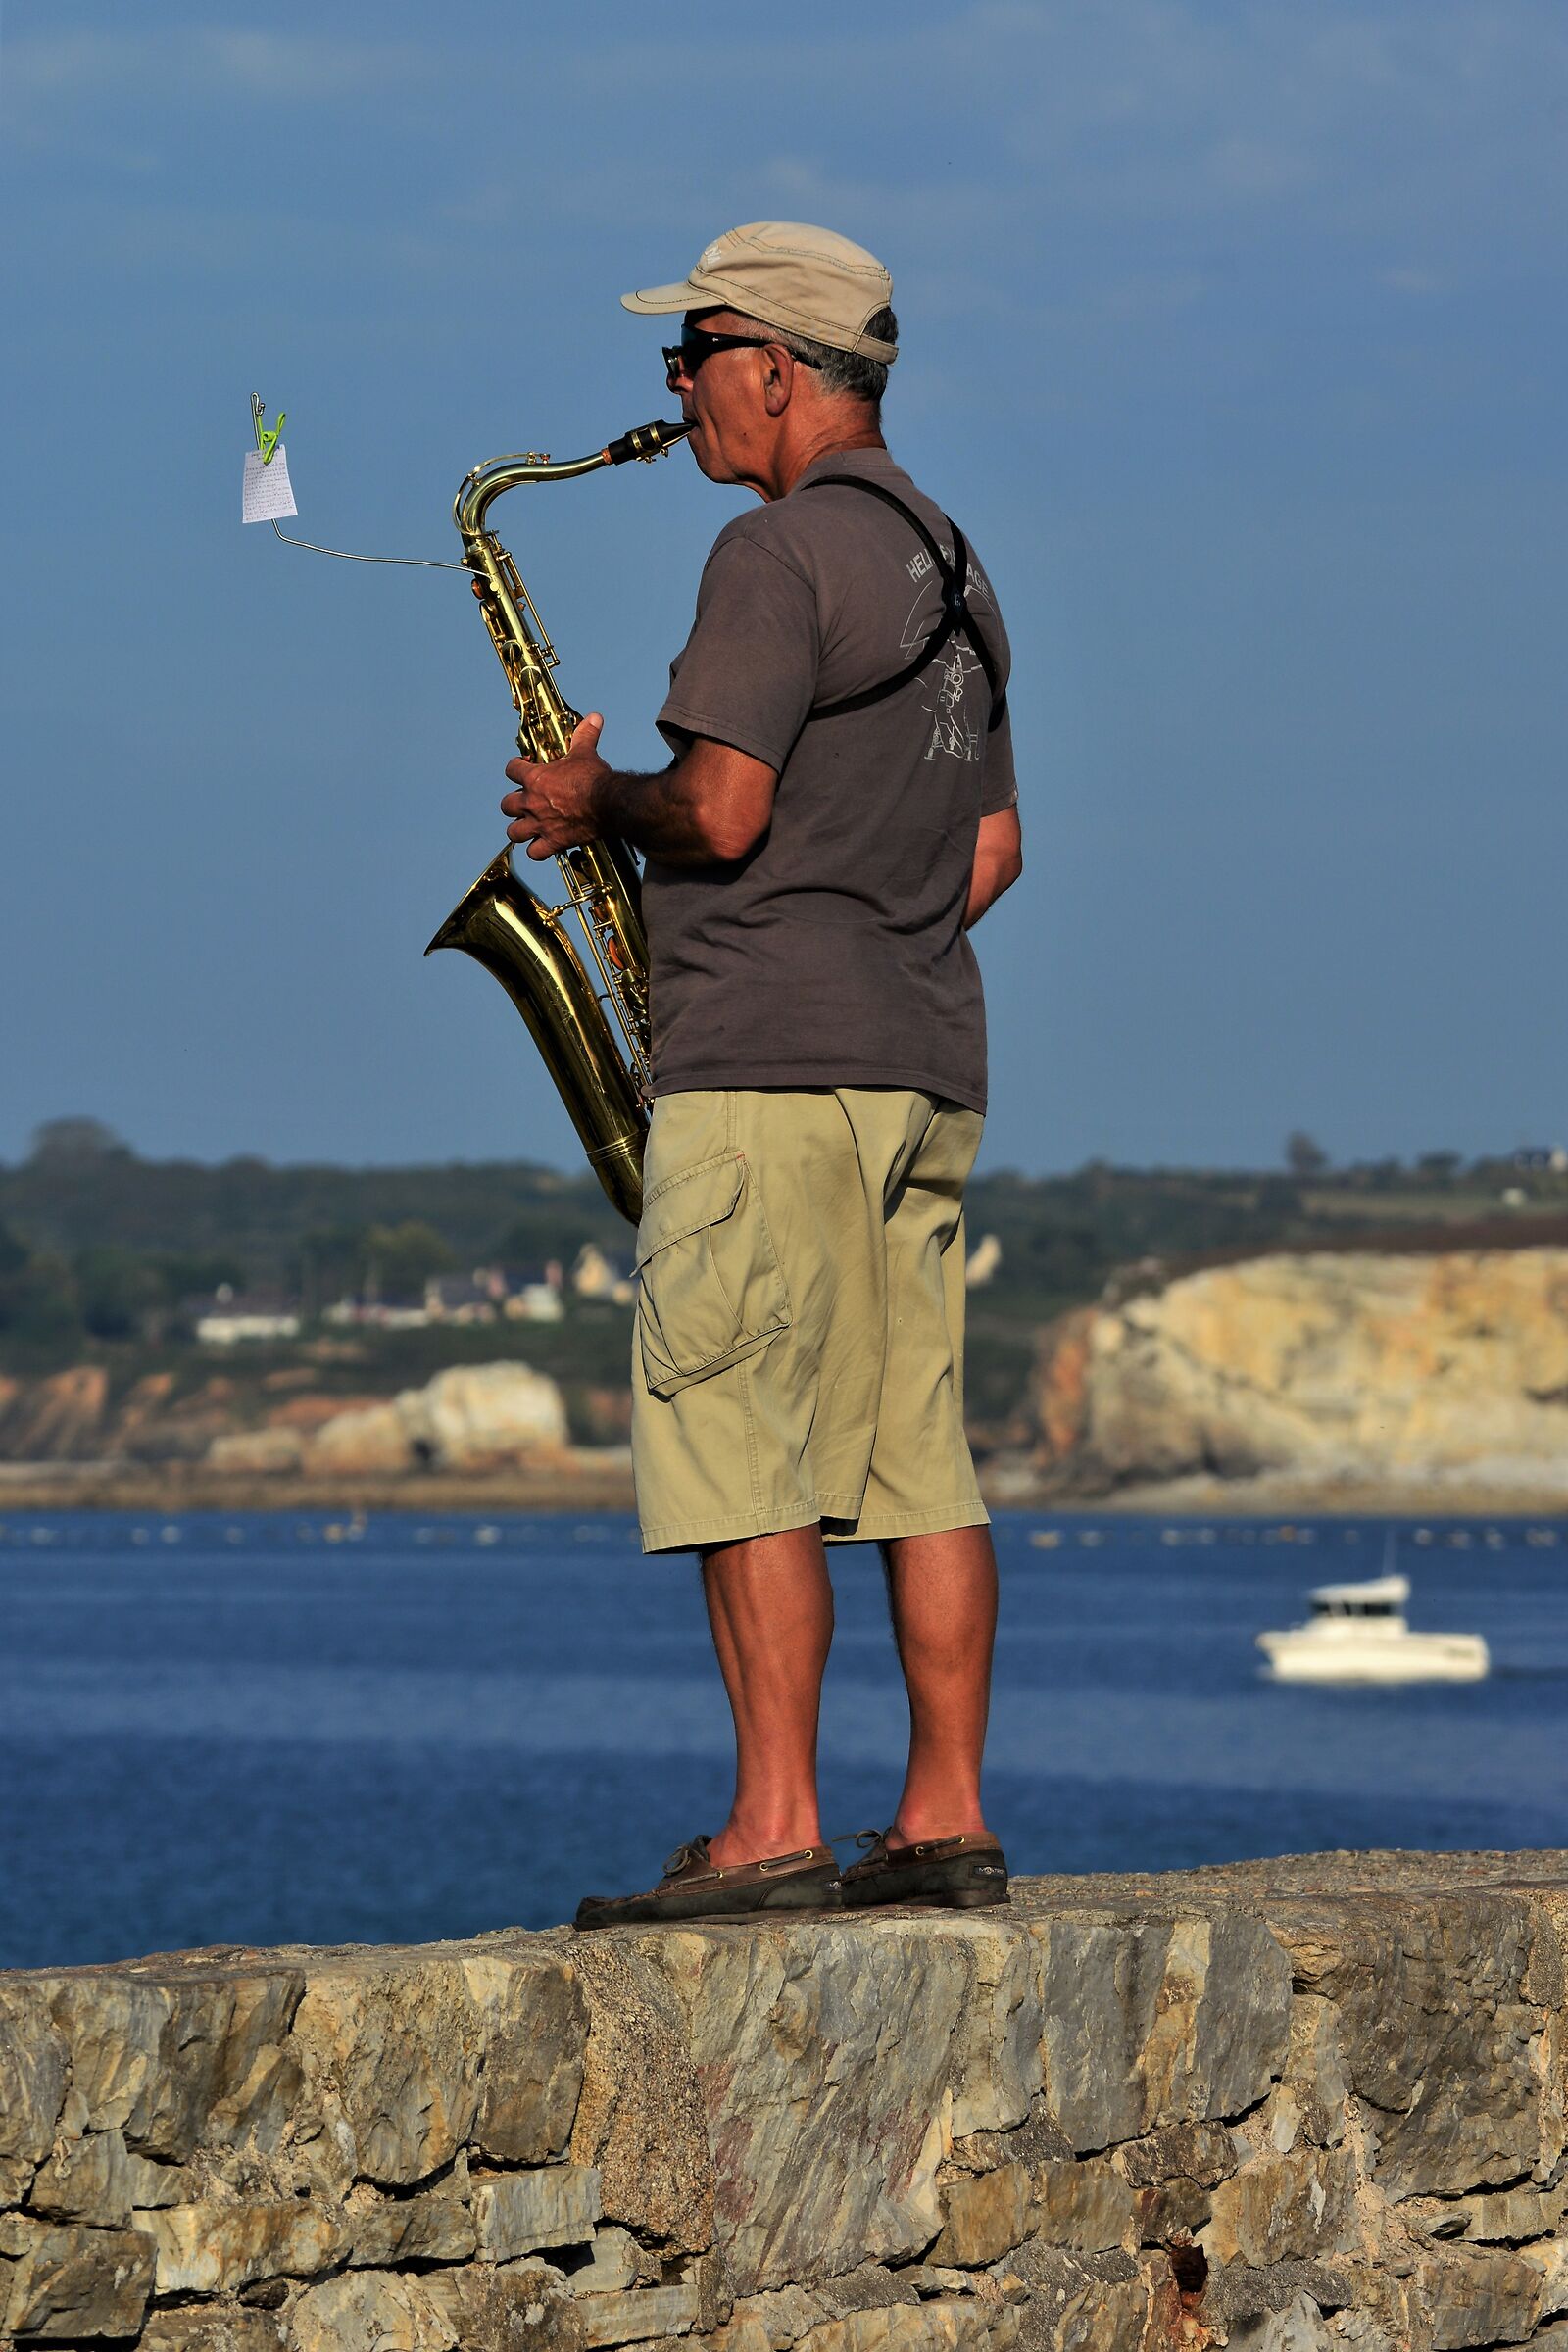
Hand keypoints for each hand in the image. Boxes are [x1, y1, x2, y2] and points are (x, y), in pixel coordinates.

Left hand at [500, 714, 607, 859]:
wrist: (609, 803)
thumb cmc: (595, 779)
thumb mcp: (586, 753)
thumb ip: (585, 736)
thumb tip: (594, 718)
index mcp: (535, 779)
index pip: (511, 769)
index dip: (516, 767)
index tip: (524, 767)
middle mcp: (532, 803)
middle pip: (506, 805)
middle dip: (513, 804)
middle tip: (525, 803)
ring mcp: (540, 824)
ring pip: (514, 832)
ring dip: (519, 830)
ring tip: (528, 827)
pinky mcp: (553, 842)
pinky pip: (535, 853)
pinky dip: (537, 851)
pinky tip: (544, 847)